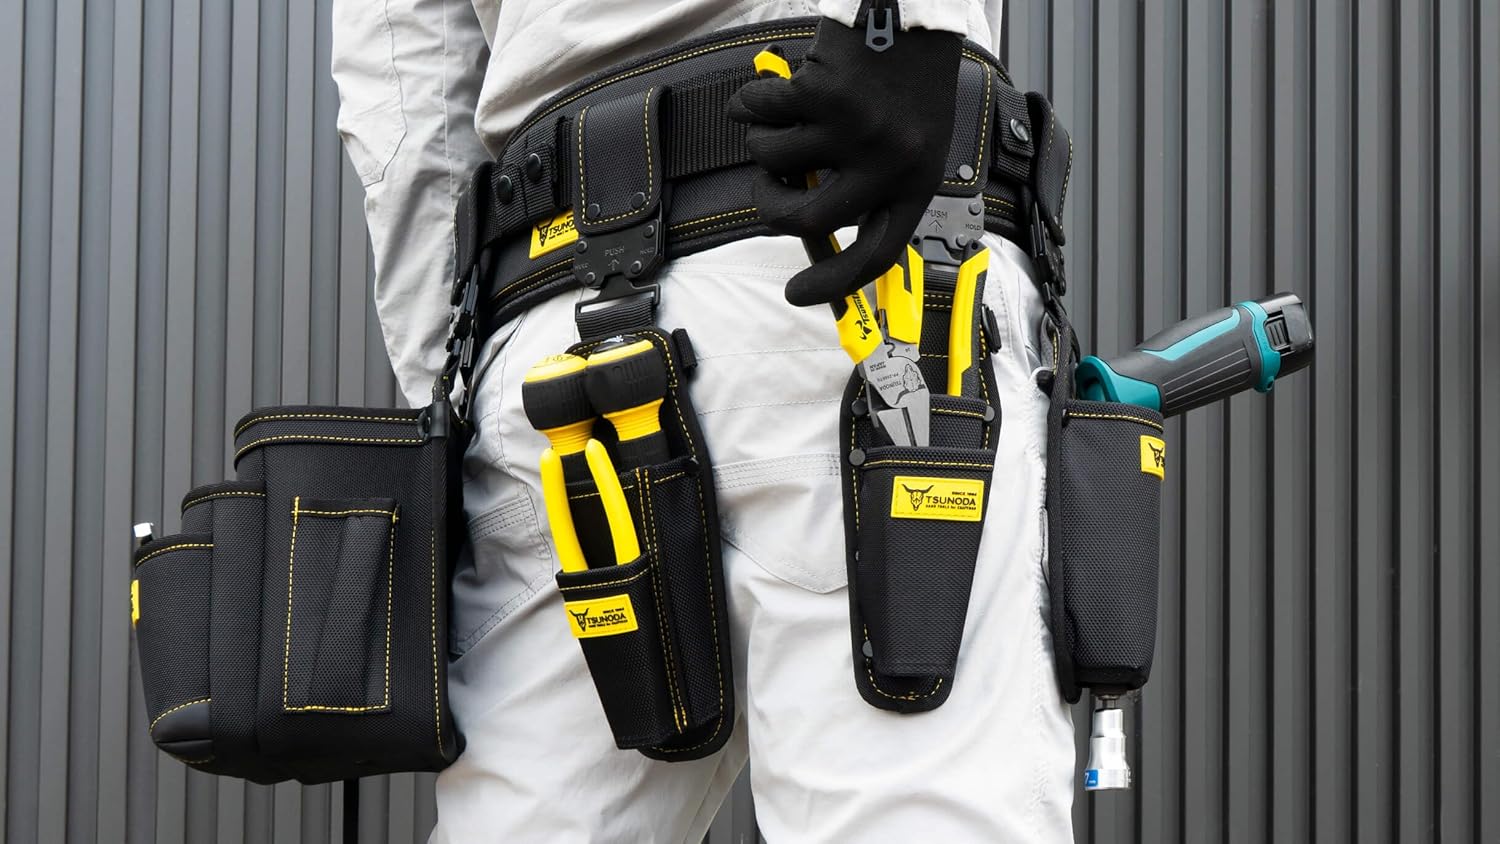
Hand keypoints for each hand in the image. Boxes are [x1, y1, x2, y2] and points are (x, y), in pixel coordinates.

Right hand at [727, 16, 962, 306]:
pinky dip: (751, 102)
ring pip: (772, 159)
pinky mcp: (824, 93)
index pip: (876, 253)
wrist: (914, 13)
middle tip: (766, 186)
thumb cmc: (907, 79)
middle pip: (805, 219)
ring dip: (763, 139)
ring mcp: (856, 130)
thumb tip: (808, 223)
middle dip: (768, 205)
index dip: (833, 283)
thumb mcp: (908, 144)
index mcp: (916, 182)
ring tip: (786, 115)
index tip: (796, 293)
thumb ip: (868, 185)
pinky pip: (761, 113)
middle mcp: (890, 163)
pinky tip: (764, 91)